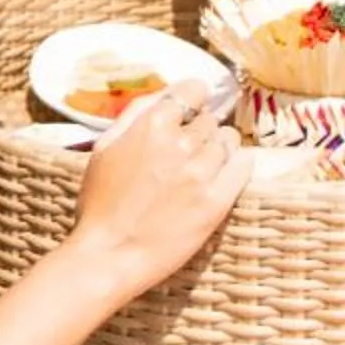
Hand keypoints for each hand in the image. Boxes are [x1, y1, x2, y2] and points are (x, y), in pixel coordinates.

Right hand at [69, 80, 246, 302]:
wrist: (110, 254)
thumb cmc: (100, 203)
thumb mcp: (105, 147)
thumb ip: (135, 114)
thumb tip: (164, 94)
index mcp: (152, 124)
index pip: (193, 89)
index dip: (191, 100)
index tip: (190, 111)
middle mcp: (181, 142)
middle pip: (210, 119)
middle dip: (200, 130)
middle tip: (186, 152)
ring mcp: (201, 172)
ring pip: (228, 140)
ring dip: (217, 149)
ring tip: (201, 168)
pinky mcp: (217, 201)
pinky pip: (244, 166)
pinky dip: (238, 164)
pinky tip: (224, 174)